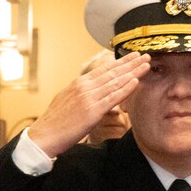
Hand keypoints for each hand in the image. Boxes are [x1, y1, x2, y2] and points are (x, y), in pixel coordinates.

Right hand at [27, 51, 149, 157]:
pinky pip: (113, 97)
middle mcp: (84, 87)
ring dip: (133, 72)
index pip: (103, 69)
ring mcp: (89, 98)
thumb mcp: (66, 100)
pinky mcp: (92, 111)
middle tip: (145, 55)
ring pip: (115, 82)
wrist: (44, 135)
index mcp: (79, 83)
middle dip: (130, 63)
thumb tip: (89, 90)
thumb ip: (80, 93)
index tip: (132, 56)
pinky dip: (126, 88)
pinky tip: (136, 81)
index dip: (120, 62)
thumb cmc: (54, 122)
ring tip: (146, 64)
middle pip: (112, 72)